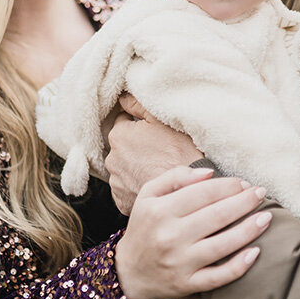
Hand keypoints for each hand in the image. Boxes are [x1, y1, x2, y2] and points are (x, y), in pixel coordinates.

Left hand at [106, 93, 201, 214]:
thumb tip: (123, 97)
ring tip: (158, 168)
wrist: (187, 190)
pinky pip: (127, 190)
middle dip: (136, 147)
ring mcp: (116, 183)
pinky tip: (153, 183)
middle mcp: (111, 160)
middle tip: (159, 149)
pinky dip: (137, 186)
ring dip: (136, 168)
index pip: (124, 122)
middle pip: (123, 147)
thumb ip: (138, 104)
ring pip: (125, 169)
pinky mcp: (122, 202)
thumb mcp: (162, 119)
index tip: (154, 131)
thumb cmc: (180, 153)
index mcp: (118, 136)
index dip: (140, 125)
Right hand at [115, 166, 269, 298]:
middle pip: (217, 216)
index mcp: (160, 211)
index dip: (228, 186)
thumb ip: (175, 177)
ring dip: (249, 230)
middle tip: (261, 193)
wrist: (130, 271)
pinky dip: (239, 266)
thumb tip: (209, 172)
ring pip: (222, 245)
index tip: (244, 183)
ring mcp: (180, 263)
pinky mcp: (187, 284)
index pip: (203, 193)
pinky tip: (256, 252)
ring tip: (266, 218)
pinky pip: (218, 277)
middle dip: (244, 202)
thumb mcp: (149, 195)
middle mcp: (170, 236)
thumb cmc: (146, 226)